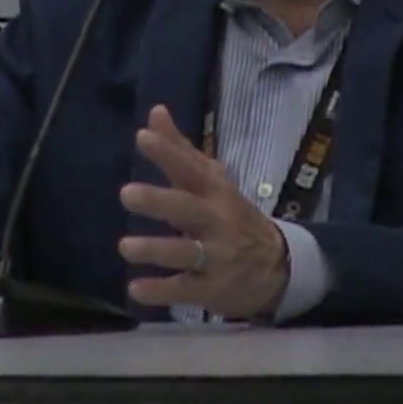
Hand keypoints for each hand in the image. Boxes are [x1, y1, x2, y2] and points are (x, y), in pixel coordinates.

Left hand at [117, 105, 290, 320]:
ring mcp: (217, 257)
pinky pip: (186, 290)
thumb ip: (181, 150)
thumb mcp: (213, 183)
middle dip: (159, 201)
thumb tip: (155, 111)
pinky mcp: (212, 290)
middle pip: (188, 209)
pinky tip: (136, 289)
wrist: (278, 268)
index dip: (168, 153)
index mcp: (215, 193)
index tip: (143, 137)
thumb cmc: (231, 217)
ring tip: (124, 247)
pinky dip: (161, 291)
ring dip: (156, 249)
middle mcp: (217, 222)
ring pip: (186, 252)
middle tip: (126, 193)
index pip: (191, 169)